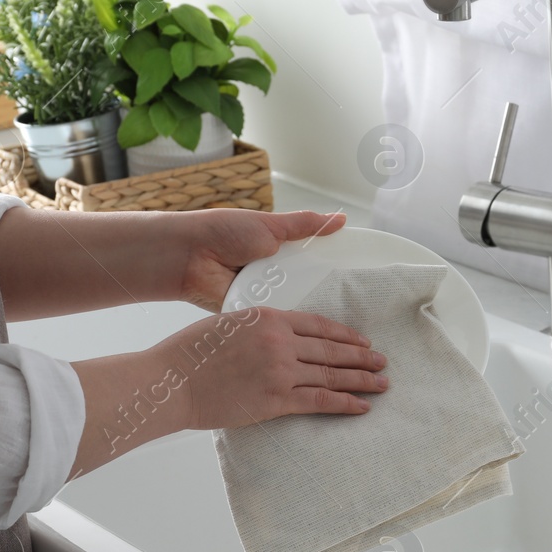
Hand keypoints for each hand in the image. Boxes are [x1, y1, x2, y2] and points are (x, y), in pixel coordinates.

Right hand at [67, 306, 386, 476]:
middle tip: (382, 361)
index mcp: (269, 317)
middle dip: (361, 356)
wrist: (172, 381)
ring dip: (361, 379)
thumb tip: (279, 335)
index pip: (319, 324)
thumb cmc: (190, 352)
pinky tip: (362, 405)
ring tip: (382, 382)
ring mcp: (280, 371)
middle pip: (332, 349)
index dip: (345, 334)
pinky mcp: (276, 399)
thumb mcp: (228, 323)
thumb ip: (258, 327)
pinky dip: (345, 403)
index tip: (361, 340)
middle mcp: (280, 341)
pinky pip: (320, 400)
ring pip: (332, 374)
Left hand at [179, 209, 347, 311]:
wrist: (189, 255)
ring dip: (309, 311)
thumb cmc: (224, 232)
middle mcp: (277, 277)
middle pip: (310, 289)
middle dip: (328, 296)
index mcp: (282, 254)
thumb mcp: (270, 225)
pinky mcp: (253, 315)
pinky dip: (286, 324)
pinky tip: (310, 332)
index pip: (317, 266)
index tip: (361, 282)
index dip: (336, 273)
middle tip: (359, 307)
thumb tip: (341, 218)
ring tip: (343, 325)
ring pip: (296, 307)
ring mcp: (265, 297)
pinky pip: (275, 321)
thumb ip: (306, 224)